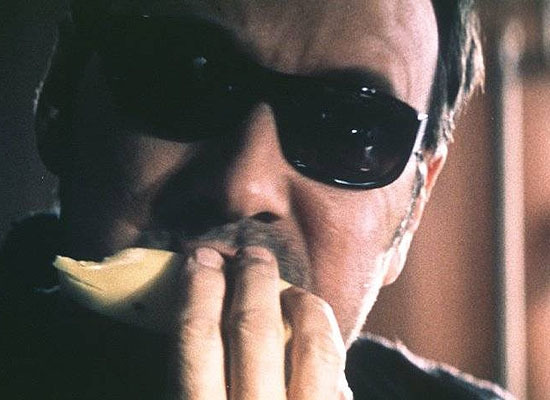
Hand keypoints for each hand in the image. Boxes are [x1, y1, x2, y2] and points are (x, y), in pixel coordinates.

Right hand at [172, 246, 352, 399]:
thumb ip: (190, 379)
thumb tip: (195, 317)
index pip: (198, 336)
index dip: (199, 288)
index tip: (200, 260)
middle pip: (256, 328)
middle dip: (253, 278)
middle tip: (252, 255)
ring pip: (315, 347)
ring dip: (303, 305)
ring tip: (293, 293)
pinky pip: (342, 382)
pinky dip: (328, 350)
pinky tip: (314, 339)